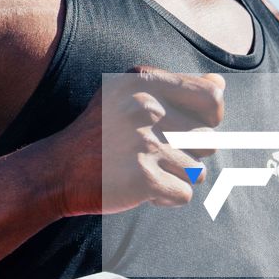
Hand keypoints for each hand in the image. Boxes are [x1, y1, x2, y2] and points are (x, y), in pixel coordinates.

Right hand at [42, 67, 225, 216]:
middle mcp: (147, 108)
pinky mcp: (144, 178)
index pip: (213, 99)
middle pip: (209, 140)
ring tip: (146, 168)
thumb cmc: (100, 131)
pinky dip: (166, 197)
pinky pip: (184, 194)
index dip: (212, 118)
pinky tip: (142, 187)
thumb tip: (221, 86)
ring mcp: (146, 144)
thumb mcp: (127, 94)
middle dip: (189, 153)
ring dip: (177, 176)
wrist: (57, 170)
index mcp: (144, 81)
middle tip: (155, 153)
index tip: (193, 127)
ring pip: (198, 170)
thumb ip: (176, 87)